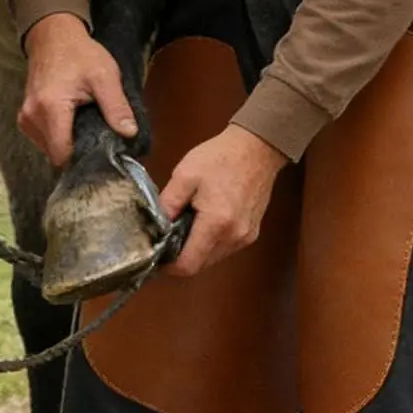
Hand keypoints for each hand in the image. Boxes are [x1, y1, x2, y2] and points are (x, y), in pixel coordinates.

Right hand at [19, 13, 137, 165]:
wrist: (54, 36)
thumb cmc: (79, 54)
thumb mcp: (105, 76)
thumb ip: (116, 107)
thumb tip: (129, 133)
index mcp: (50, 109)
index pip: (62, 155)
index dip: (83, 159)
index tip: (101, 153)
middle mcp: (31, 117)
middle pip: (55, 155)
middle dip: (77, 152)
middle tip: (97, 137)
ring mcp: (25, 119)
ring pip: (48, 149)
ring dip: (67, 144)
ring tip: (85, 127)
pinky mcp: (25, 118)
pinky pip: (43, 140)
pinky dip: (58, 137)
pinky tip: (72, 123)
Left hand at [158, 125, 287, 277]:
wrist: (257, 147)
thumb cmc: (221, 157)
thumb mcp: (185, 175)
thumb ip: (168, 203)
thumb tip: (155, 227)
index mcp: (216, 223)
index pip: (188, 265)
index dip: (169, 265)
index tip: (157, 253)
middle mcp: (234, 236)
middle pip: (200, 265)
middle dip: (181, 255)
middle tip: (169, 234)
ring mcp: (245, 237)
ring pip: (212, 259)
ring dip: (197, 249)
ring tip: (187, 223)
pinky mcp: (251, 233)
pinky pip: (225, 248)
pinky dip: (211, 242)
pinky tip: (205, 221)